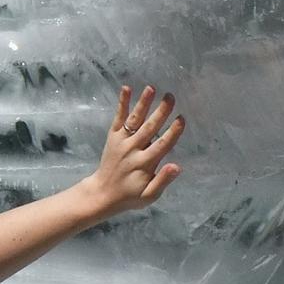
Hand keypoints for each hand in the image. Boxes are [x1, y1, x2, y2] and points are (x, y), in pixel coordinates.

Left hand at [83, 85, 184, 214]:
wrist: (102, 193)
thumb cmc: (130, 195)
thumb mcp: (149, 195)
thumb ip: (163, 180)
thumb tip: (177, 166)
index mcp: (144, 164)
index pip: (162, 145)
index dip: (173, 132)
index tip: (181, 119)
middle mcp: (133, 150)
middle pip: (149, 128)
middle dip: (160, 112)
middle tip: (170, 96)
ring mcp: (121, 142)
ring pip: (134, 120)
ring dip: (143, 103)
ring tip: (151, 88)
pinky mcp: (112, 137)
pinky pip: (118, 118)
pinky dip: (122, 103)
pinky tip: (126, 88)